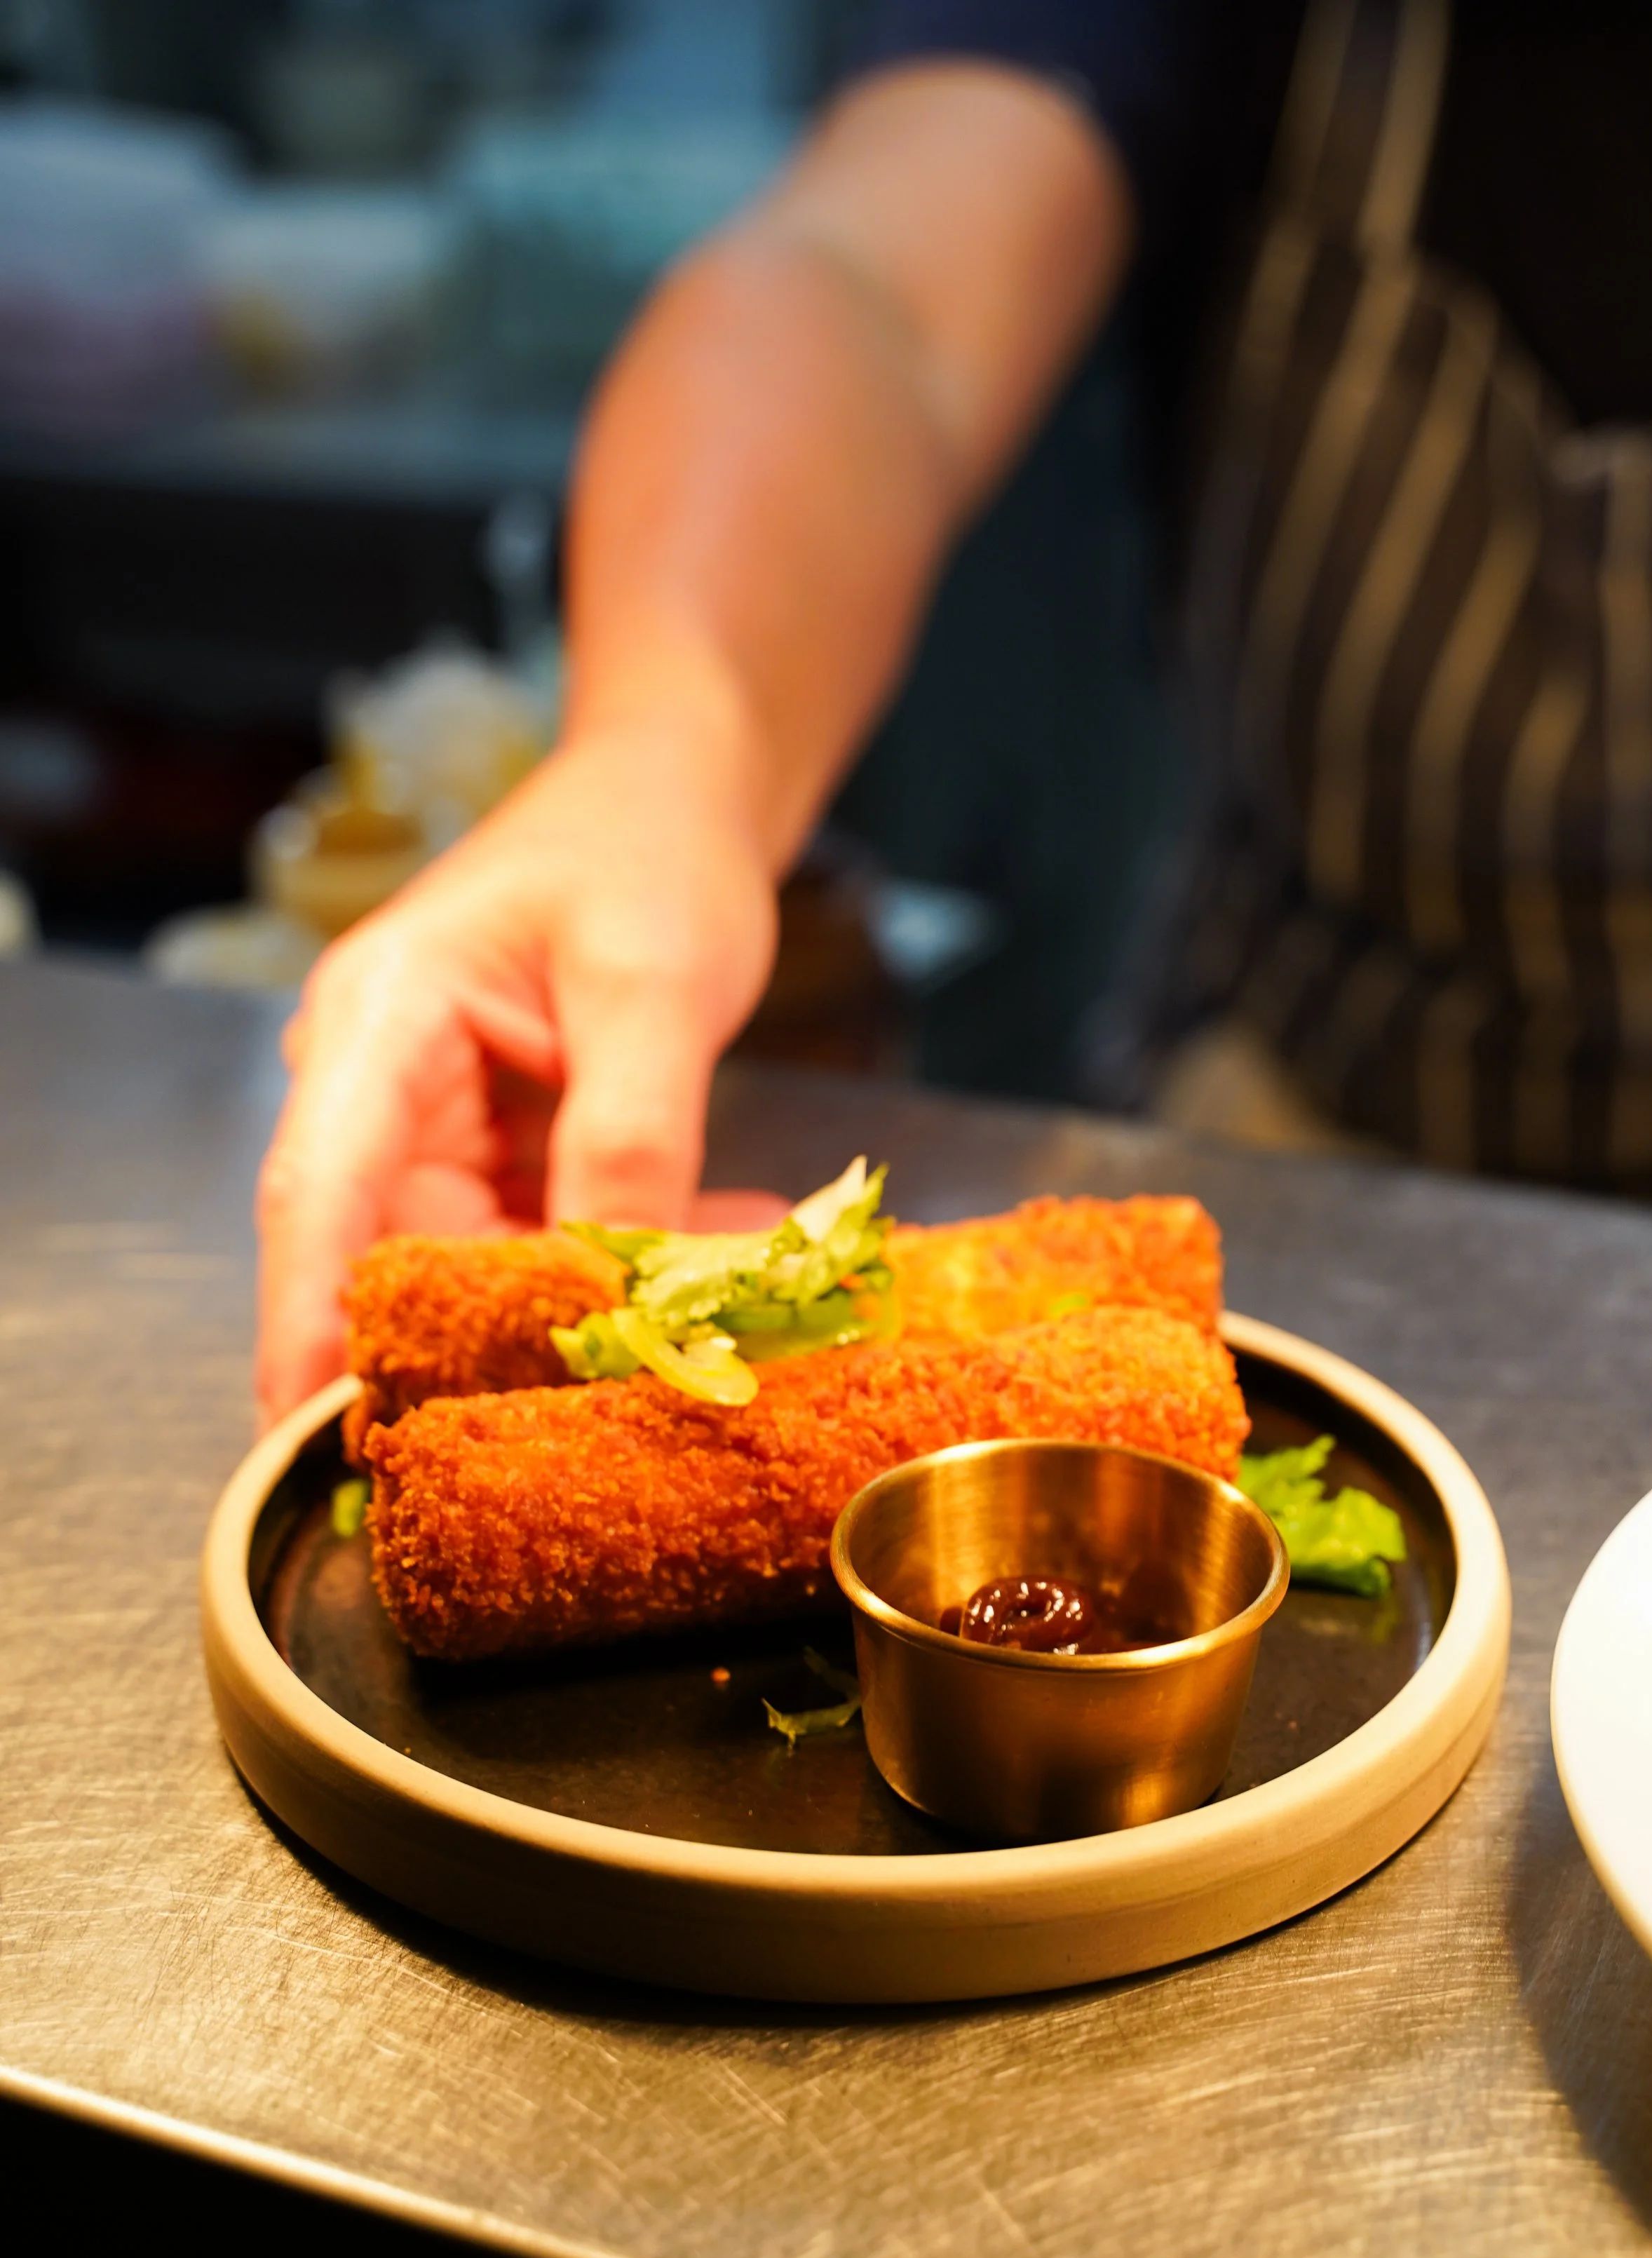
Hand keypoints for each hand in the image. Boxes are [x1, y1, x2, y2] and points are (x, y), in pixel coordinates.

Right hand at [254, 727, 786, 1428]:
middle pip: (391, 1259)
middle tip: (563, 1438)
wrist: (675, 799)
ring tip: (691, 1338)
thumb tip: (615, 1294)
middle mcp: (385, 1090)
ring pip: (481, 1271)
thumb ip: (632, 1133)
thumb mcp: (652, 984)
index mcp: (381, 1021)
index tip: (306, 1437)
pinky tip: (720, 1272)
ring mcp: (442, 1131)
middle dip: (473, 1354)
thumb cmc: (644, 851)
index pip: (318, 1198)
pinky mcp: (504, 1159)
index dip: (307, 1327)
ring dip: (578, 1316)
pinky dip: (626, 1271)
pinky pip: (546, 1249)